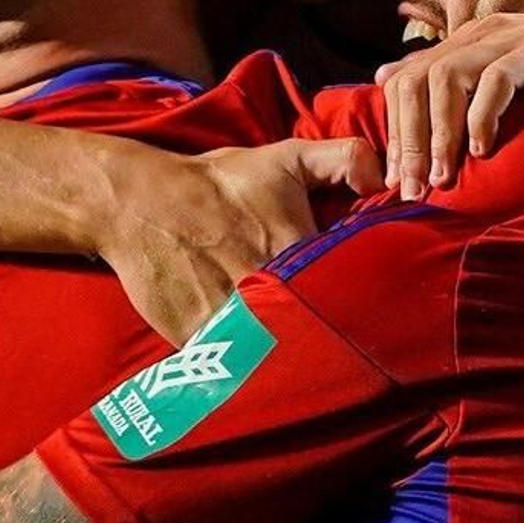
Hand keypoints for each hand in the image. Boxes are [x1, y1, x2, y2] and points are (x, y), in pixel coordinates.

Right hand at [99, 138, 380, 344]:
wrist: (141, 202)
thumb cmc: (219, 182)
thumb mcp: (287, 158)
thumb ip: (343, 159)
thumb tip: (381, 181)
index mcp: (299, 251)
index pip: (346, 289)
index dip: (359, 299)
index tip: (364, 304)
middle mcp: (268, 290)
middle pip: (314, 327)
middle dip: (324, 331)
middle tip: (329, 332)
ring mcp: (231, 319)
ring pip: (275, 350)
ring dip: (287, 353)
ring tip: (294, 350)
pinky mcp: (197, 341)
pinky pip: (231, 364)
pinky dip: (243, 364)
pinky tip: (254, 359)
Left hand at [376, 13, 523, 200]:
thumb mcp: (504, 76)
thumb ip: (453, 80)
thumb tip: (385, 79)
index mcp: (467, 40)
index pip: (405, 79)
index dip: (394, 129)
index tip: (398, 180)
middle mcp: (481, 33)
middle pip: (418, 80)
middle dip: (409, 139)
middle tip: (413, 189)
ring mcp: (510, 35)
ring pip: (448, 78)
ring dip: (440, 133)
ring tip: (444, 177)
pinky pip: (499, 78)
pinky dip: (484, 115)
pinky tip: (483, 151)